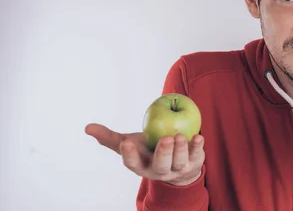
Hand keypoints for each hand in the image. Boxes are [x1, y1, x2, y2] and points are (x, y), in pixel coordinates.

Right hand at [85, 123, 204, 185]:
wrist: (176, 162)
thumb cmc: (148, 149)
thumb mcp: (130, 143)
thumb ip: (110, 137)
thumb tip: (87, 128)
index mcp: (141, 166)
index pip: (133, 164)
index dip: (129, 155)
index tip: (127, 142)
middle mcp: (159, 171)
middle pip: (160, 165)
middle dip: (163, 154)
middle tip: (166, 139)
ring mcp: (177, 169)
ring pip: (179, 162)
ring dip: (180, 150)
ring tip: (180, 136)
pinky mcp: (193, 164)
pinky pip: (197, 156)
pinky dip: (198, 146)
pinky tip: (199, 136)